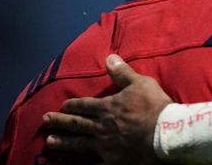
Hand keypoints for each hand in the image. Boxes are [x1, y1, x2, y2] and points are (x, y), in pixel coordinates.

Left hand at [43, 54, 172, 164]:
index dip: (73, 105)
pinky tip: (67, 164)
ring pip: (79, 144)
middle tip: (45, 120)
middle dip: (60, 121)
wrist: (166, 134)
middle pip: (77, 124)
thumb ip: (123, 72)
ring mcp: (105, 146)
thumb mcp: (141, 83)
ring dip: (63, 143)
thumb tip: (109, 57)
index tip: (63, 105)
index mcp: (108, 107)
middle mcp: (102, 127)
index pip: (85, 105)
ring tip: (49, 142)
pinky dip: (78, 164)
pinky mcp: (112, 162)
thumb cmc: (155, 107)